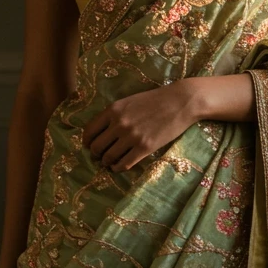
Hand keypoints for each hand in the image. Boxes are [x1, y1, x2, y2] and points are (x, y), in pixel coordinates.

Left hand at [82, 81, 198, 171]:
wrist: (180, 101)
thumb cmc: (156, 100)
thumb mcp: (129, 101)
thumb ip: (114, 114)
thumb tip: (102, 131)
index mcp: (113, 110)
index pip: (89, 130)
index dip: (87, 141)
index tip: (89, 145)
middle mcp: (119, 124)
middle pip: (96, 146)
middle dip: (96, 154)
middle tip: (100, 156)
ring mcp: (131, 137)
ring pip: (108, 157)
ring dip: (106, 162)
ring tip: (110, 162)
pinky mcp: (145, 147)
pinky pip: (124, 164)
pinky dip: (118, 168)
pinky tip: (119, 166)